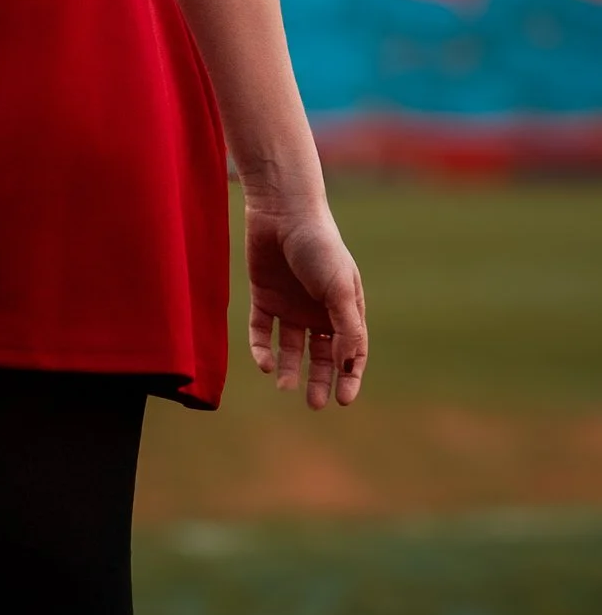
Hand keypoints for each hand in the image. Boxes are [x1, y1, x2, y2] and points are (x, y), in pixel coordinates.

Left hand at [245, 195, 367, 407]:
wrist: (282, 211)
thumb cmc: (320, 247)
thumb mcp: (339, 289)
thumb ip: (346, 328)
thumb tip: (347, 367)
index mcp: (345, 306)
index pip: (352, 349)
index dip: (350, 375)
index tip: (344, 399)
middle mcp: (318, 309)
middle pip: (321, 353)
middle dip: (319, 379)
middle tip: (315, 403)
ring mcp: (290, 304)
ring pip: (291, 347)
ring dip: (289, 368)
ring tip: (285, 387)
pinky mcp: (263, 297)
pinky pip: (262, 330)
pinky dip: (263, 348)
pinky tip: (264, 362)